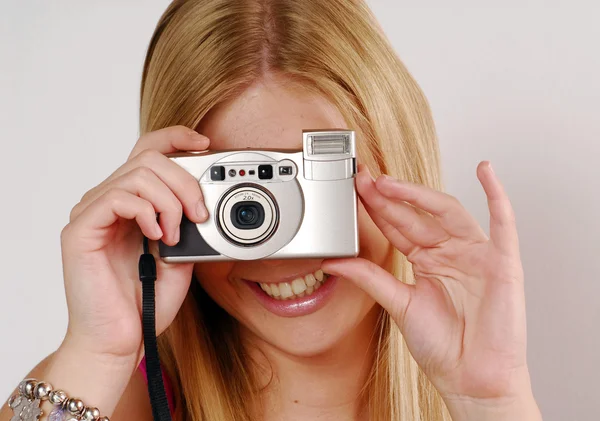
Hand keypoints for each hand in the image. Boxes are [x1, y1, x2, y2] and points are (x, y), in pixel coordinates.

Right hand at [60, 126, 208, 364]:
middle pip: (149, 157)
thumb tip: (204, 202)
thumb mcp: (180, 257)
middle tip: (199, 214)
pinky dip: (146, 211)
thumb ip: (188, 227)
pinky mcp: (81, 229)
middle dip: (185, 181)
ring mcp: (92, 213)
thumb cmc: (144, 303)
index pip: (148, 151)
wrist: (120, 340)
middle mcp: (109, 202)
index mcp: (131, 204)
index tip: (204, 144)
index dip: (176, 138)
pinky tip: (155, 235)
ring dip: (169, 201)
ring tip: (175, 234)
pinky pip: (118, 196)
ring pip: (138, 173)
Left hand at [322, 162, 536, 412]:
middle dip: (390, 196)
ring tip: (390, 182)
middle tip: (364, 180)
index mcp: (427, 261)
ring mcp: (475, 255)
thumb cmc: (443, 346)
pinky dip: (498, 196)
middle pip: (418, 214)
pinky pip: (504, 223)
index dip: (378, 207)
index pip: (399, 225)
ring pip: (447, 212)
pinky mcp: (502, 262)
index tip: (356, 189)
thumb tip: (334, 262)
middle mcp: (450, 253)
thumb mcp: (399, 304)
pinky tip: (486, 171)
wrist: (471, 378)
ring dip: (420, 194)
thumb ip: (369, 278)